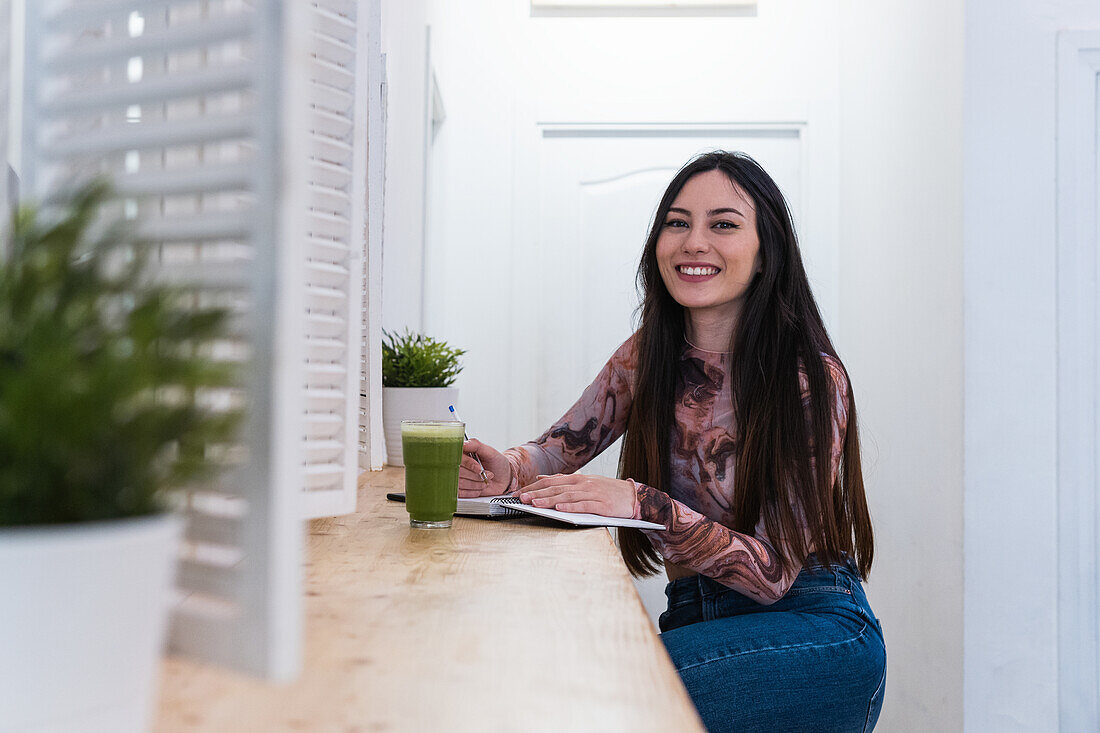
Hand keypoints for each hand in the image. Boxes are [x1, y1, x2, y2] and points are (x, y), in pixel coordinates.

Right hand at [458, 438, 512, 496]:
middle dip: (476, 476)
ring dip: (476, 484)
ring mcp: (458, 477)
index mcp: (463, 453)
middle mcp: (458, 465)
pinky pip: (461, 493)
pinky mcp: (460, 489)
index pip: (458, 457)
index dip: (468, 464)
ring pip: (460, 483)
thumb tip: (463, 444)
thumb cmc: (497, 463)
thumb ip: (477, 446)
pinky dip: (473, 491)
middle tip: (488, 474)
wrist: (504, 478)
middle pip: (458, 472)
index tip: (479, 468)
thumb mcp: (490, 452)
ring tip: (485, 481)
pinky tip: (480, 487)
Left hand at [518, 474, 638, 517]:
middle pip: (556, 488)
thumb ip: (563, 481)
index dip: (534, 486)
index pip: (551, 481)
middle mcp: (583, 483)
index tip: (519, 492)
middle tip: (521, 498)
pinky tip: (559, 509)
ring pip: (567, 497)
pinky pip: (583, 506)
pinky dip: (570, 507)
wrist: (634, 496)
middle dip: (537, 493)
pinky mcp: (602, 505)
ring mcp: (592, 493)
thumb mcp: (585, 482)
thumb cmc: (607, 491)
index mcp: (578, 478)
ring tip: (535, 503)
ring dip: (549, 500)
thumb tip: (541, 478)